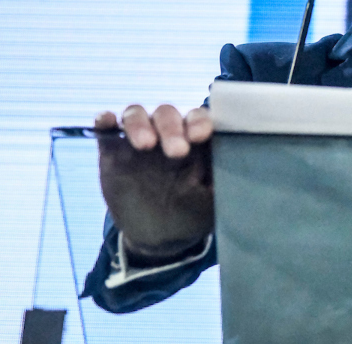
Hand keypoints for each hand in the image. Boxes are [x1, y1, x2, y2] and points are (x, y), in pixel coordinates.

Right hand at [94, 105, 214, 262]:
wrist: (159, 237)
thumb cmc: (194, 214)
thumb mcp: (213, 205)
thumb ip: (224, 185)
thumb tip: (246, 171)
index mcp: (195, 141)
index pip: (199, 119)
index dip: (200, 122)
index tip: (200, 136)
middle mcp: (168, 133)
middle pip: (169, 114)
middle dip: (172, 128)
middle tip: (177, 152)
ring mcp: (140, 139)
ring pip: (138, 114)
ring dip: (140, 123)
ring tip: (145, 144)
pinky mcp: (114, 151)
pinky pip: (107, 128)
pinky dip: (105, 120)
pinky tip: (106, 122)